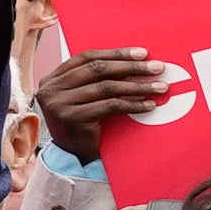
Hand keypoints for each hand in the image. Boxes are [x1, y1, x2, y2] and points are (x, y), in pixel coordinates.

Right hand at [31, 48, 177, 155]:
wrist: (71, 157)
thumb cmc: (81, 124)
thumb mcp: (81, 97)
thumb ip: (93, 80)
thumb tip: (132, 62)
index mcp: (52, 79)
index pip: (86, 57)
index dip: (116, 53)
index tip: (142, 53)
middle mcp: (51, 89)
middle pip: (98, 69)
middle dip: (131, 67)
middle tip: (156, 68)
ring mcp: (59, 104)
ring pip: (107, 87)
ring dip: (137, 86)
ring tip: (159, 87)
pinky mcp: (72, 118)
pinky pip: (110, 105)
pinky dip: (133, 104)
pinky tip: (148, 105)